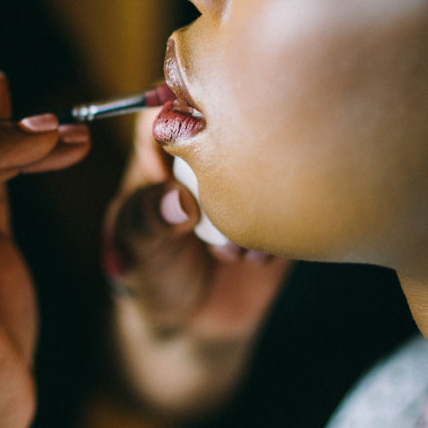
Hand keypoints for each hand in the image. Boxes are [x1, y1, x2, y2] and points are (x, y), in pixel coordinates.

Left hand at [105, 108, 291, 342]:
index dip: (179, 103)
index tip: (195, 123)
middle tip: (225, 191)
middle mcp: (207, 160)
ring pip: (267, 161)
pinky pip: (294, 205)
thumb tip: (179, 202)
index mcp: (162, 155)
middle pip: (227, 123)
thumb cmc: (150, 274)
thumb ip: (147, 220)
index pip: (167, 106)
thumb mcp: (133, 248)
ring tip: (229, 248)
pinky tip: (252, 261)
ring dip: (255, 202)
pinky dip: (277, 230)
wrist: (192, 324)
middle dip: (229, 158)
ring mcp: (247, 185)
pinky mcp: (280, 214)